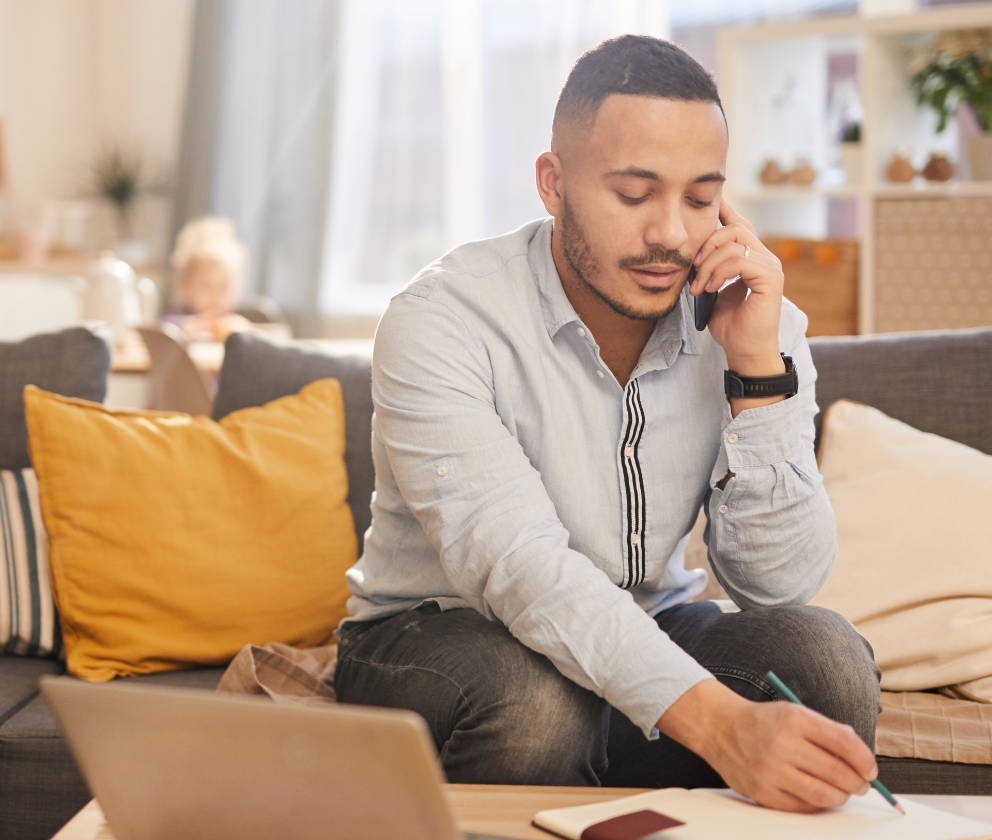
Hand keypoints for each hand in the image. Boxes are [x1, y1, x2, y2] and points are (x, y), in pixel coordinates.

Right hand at [658, 680, 876, 812]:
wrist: (720, 728)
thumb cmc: (765, 721)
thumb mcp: (795, 712)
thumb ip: (828, 732)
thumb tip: (862, 760)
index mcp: (794, 719)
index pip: (844, 743)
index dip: (865, 760)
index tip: (871, 768)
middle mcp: (782, 744)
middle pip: (838, 773)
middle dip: (858, 782)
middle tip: (861, 784)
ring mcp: (770, 771)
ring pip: (824, 795)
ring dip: (841, 796)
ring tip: (842, 791)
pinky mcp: (762, 792)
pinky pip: (803, 806)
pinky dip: (817, 803)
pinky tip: (818, 794)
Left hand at [689, 200, 784, 375]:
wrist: (743, 349)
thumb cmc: (729, 324)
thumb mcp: (712, 289)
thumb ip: (709, 267)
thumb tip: (694, 250)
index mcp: (753, 258)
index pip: (739, 226)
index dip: (724, 212)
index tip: (708, 203)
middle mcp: (765, 257)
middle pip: (735, 228)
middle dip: (707, 244)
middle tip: (693, 268)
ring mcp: (770, 266)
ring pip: (735, 244)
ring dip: (709, 264)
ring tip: (699, 286)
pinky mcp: (771, 278)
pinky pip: (740, 260)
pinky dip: (719, 273)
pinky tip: (710, 288)